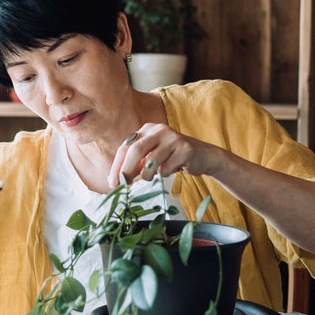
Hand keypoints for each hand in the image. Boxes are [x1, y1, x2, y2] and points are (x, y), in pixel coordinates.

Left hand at [107, 123, 222, 186]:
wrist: (201, 156)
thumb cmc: (172, 157)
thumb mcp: (151, 157)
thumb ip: (135, 164)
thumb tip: (116, 180)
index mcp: (146, 129)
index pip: (125, 147)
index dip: (117, 166)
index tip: (112, 182)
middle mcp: (158, 129)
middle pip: (136, 150)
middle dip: (126, 170)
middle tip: (122, 185)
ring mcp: (173, 138)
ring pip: (152, 160)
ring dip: (146, 174)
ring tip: (149, 177)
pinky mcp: (185, 148)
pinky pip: (168, 167)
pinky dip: (165, 174)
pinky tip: (171, 170)